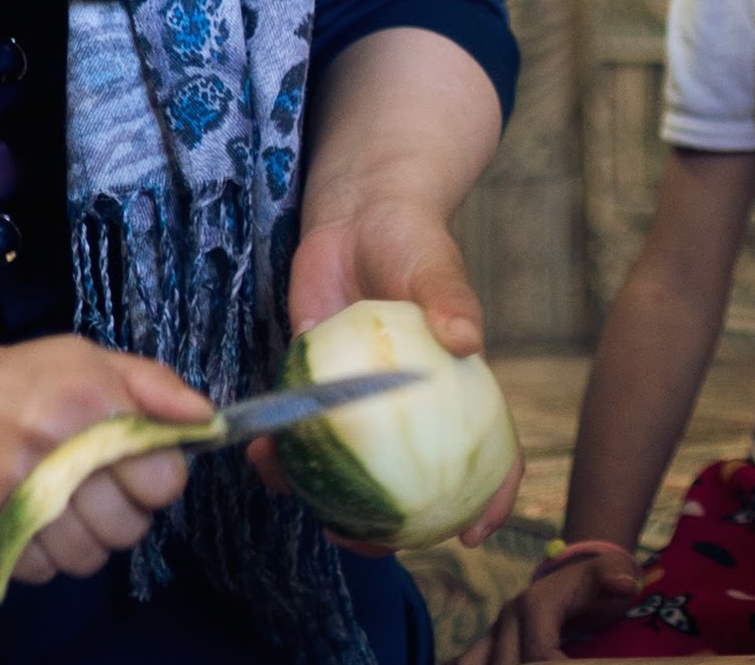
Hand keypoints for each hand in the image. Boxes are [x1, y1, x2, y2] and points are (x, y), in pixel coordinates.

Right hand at [0, 320, 216, 586]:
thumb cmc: (12, 382)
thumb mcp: (83, 359)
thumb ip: (153, 386)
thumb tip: (208, 422)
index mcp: (84, 398)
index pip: (162, 478)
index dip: (156, 478)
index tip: (136, 468)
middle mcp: (46, 445)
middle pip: (127, 528)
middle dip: (122, 515)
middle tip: (95, 490)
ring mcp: (5, 491)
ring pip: (85, 558)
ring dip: (83, 540)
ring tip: (61, 505)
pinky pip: (38, 571)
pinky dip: (40, 555)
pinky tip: (26, 518)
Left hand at [271, 25, 519, 550]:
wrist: (354, 212)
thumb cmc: (411, 235)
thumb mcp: (434, 262)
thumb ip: (451, 297)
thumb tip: (470, 340)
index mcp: (455, 388)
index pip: (490, 453)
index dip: (491, 499)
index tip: (473, 535)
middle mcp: (410, 408)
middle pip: (413, 486)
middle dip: (392, 529)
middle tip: (363, 542)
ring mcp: (360, 404)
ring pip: (350, 474)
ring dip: (326, 502)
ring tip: (304, 510)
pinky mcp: (314, 388)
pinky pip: (299, 438)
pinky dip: (282, 457)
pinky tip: (262, 460)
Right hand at [451, 544, 639, 663]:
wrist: (577, 574)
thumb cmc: (599, 581)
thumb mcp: (614, 573)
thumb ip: (617, 577)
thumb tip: (624, 586)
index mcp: (535, 605)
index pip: (539, 654)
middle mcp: (508, 618)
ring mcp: (495, 631)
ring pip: (477, 662)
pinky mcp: (489, 643)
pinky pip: (469, 660)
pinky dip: (473, 664)